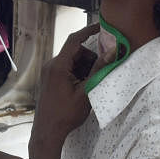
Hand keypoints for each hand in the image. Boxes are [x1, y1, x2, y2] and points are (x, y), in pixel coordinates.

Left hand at [31, 23, 100, 149]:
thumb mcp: (86, 92)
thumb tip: (112, 51)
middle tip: (100, 73)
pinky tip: (83, 87)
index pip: (75, 40)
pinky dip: (77, 73)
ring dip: (84, 67)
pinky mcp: (49, 78)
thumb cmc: (66, 114)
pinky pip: (66, 68)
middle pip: (75, 52)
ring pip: (72, 60)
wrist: (48, 131)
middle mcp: (51, 65)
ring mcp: (48, 72)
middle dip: (90, 59)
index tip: (101, 27)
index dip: (88, 31)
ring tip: (91, 84)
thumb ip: (99, 70)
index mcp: (58, 65)